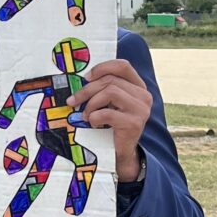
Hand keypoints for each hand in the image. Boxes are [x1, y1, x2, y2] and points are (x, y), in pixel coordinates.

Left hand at [67, 57, 153, 182]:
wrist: (120, 151)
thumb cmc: (111, 123)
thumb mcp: (109, 101)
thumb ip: (103, 87)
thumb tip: (80, 78)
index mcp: (138, 86)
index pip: (123, 65)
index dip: (102, 68)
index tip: (86, 77)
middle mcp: (144, 95)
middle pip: (110, 80)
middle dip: (87, 90)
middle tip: (73, 101)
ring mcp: (141, 109)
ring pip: (110, 92)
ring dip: (91, 104)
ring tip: (86, 115)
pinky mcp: (134, 123)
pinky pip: (107, 113)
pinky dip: (94, 117)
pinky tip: (94, 124)